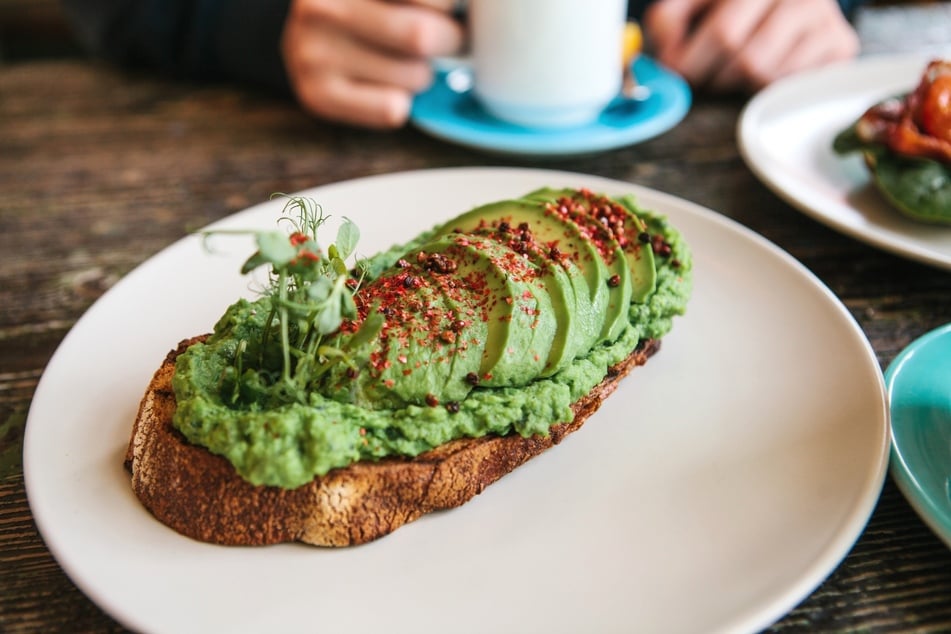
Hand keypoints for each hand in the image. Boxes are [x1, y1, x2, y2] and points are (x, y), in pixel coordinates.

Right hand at [281, 0, 463, 127]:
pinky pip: (393, 109)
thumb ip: (431, 0)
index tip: (452, 10)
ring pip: (414, 76)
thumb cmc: (369, 8)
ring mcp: (313, 51)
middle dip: (451, 39)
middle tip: (450, 38)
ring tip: (406, 61)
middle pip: (421, 35)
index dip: (453, 5)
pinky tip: (386, 85)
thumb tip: (485, 10)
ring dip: (425, 73)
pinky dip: (404, 101)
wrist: (306, 41)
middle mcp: (323, 6)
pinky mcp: (317, 94)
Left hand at [643, 0, 859, 91]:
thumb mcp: (697, 0)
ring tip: (732, 68)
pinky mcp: (840, 43)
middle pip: (746, 59)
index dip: (692, 61)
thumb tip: (668, 58)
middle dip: (713, 78)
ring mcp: (824, 16)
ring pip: (767, 74)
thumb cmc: (733, 3)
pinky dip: (766, 85)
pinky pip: (790, 83)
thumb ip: (669, 19)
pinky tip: (762, 68)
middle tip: (701, 77)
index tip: (676, 71)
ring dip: (738, 83)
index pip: (724, 32)